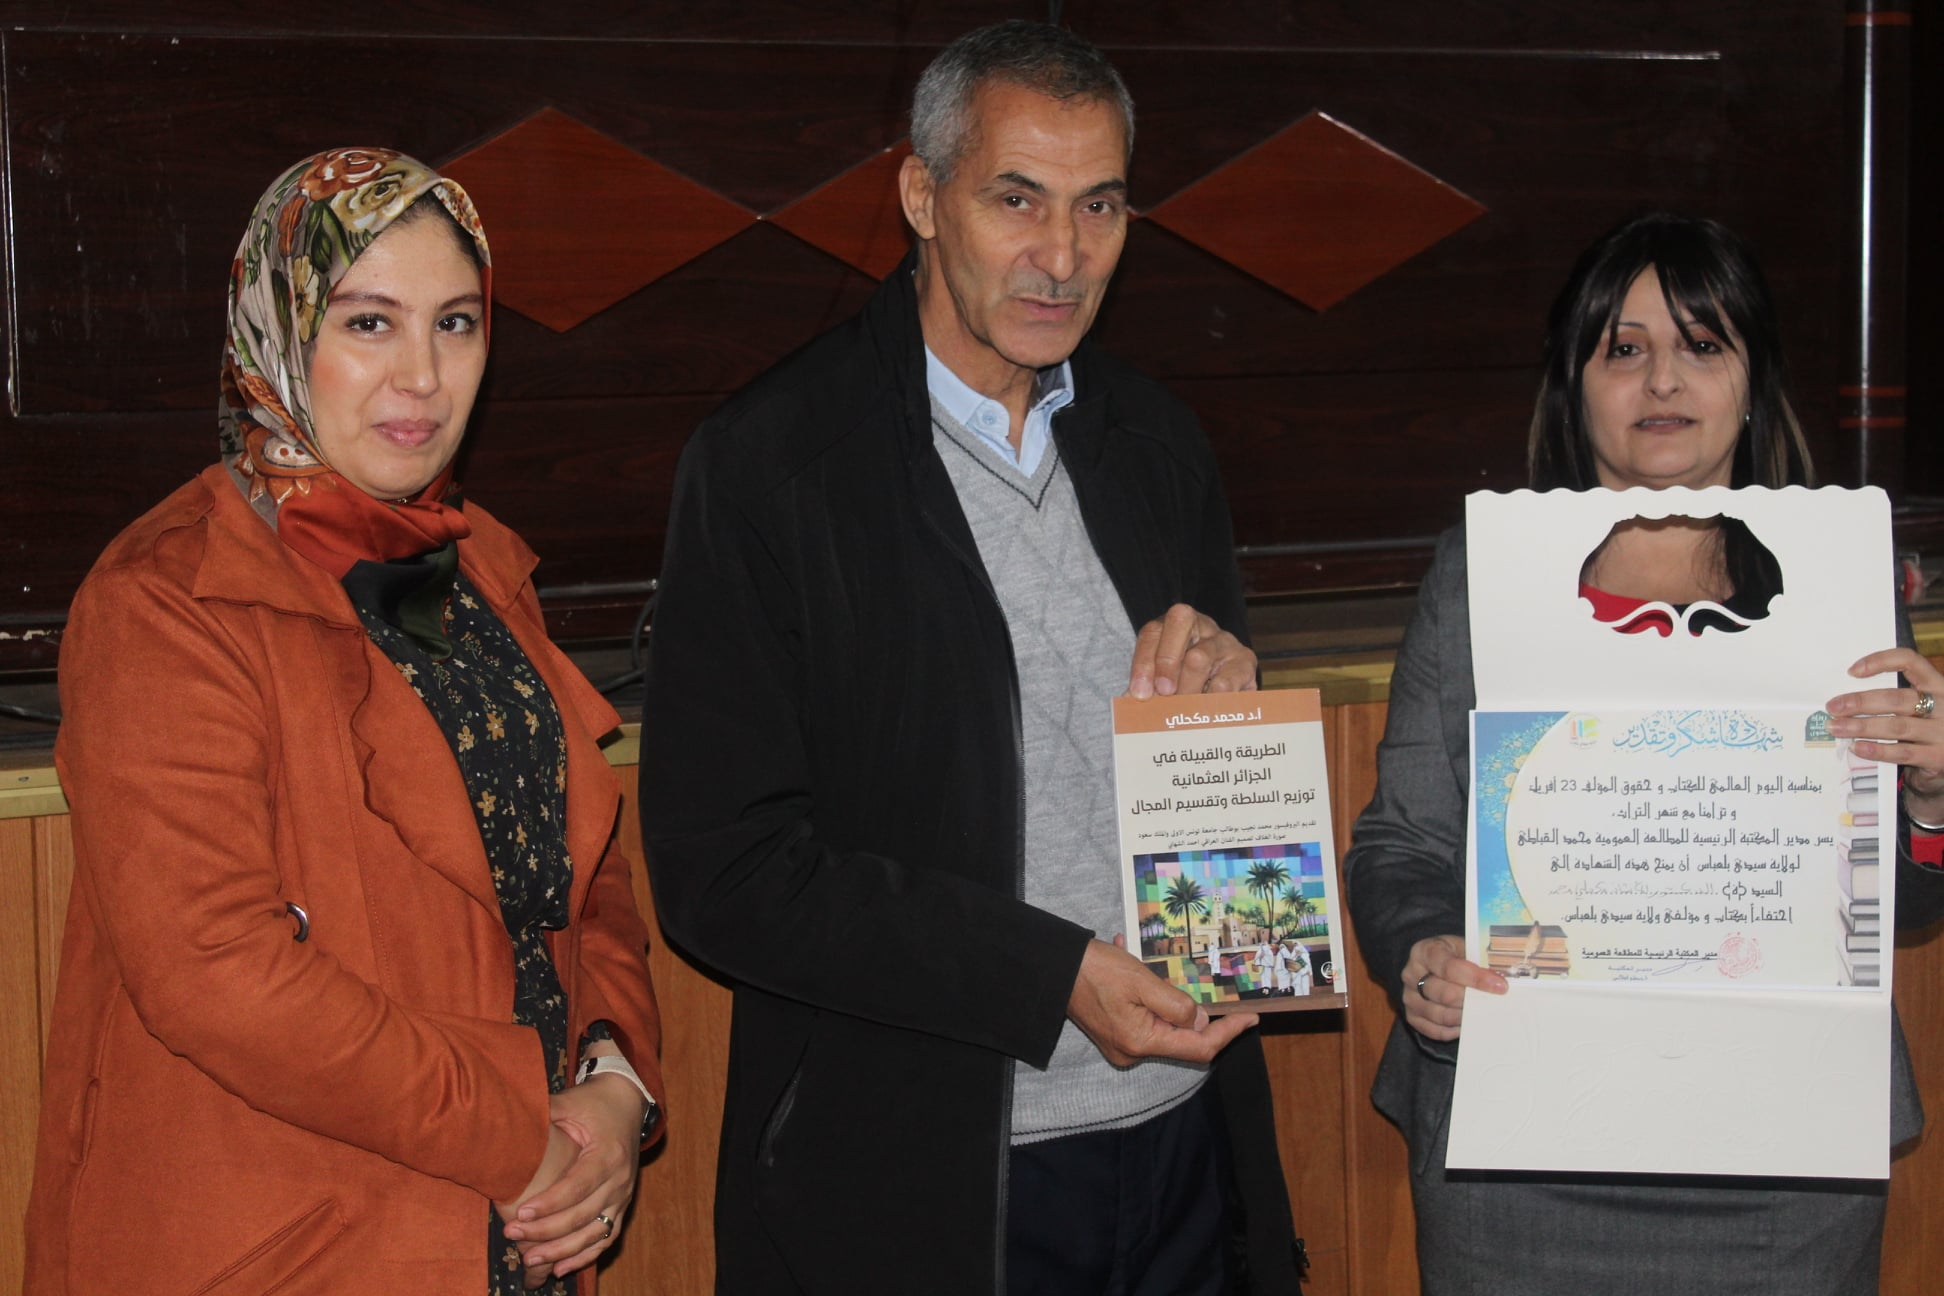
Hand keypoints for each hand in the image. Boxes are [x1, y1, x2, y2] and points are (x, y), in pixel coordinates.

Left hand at [500, 1073, 646, 1282]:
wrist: (627, 1103)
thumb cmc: (593, 1103)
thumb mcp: (570, 1101)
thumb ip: (544, 1111)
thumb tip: (508, 1115)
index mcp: (607, 1153)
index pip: (578, 1185)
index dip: (550, 1203)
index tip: (521, 1213)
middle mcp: (620, 1179)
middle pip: (583, 1215)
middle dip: (546, 1230)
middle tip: (512, 1234)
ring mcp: (623, 1195)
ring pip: (595, 1234)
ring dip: (563, 1251)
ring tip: (531, 1258)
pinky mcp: (622, 1205)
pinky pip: (606, 1238)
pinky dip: (584, 1256)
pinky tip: (559, 1268)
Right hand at [1067, 935, 1257, 1065]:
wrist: (1052, 969)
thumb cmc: (1096, 970)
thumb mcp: (1143, 981)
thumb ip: (1176, 1005)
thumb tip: (1200, 1020)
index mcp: (1141, 1042)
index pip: (1198, 1046)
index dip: (1227, 1033)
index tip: (1250, 1018)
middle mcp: (1132, 1051)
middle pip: (1180, 1039)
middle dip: (1194, 1013)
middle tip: (1203, 986)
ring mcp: (1121, 1045)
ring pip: (1162, 1026)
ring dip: (1167, 999)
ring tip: (1151, 968)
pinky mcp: (1113, 1033)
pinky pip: (1143, 1019)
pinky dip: (1148, 997)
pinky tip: (1134, 967)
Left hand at [1128, 604, 1256, 698]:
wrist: (1228, 685)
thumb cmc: (1187, 681)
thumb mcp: (1165, 678)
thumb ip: (1148, 687)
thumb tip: (1130, 704)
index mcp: (1173, 625)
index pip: (1152, 632)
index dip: (1143, 662)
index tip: (1140, 693)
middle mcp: (1200, 626)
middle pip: (1179, 625)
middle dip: (1165, 663)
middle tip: (1163, 694)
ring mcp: (1224, 641)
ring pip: (1200, 656)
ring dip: (1186, 688)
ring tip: (1182, 710)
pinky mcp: (1245, 661)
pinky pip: (1225, 682)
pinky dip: (1210, 702)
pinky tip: (1204, 715)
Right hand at [1403, 935, 1505, 1041]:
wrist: (1433, 965)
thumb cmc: (1453, 956)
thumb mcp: (1464, 948)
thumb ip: (1479, 961)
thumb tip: (1502, 980)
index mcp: (1425, 951)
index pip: (1450, 967)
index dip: (1477, 978)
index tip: (1500, 986)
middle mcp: (1411, 974)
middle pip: (1444, 994)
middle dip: (1471, 1000)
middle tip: (1491, 1002)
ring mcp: (1409, 997)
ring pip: (1440, 1015)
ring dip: (1464, 1017)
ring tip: (1480, 1013)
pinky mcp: (1412, 1016)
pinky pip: (1434, 1031)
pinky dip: (1453, 1030)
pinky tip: (1466, 1023)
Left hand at [1828, 648, 1943, 821]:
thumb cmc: (1930, 728)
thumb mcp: (1922, 707)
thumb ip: (1897, 700)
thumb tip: (1847, 700)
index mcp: (1938, 685)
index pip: (1910, 662)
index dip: (1881, 662)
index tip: (1852, 671)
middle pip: (1897, 699)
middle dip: (1860, 702)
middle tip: (1833, 707)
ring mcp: (1943, 732)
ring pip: (1897, 726)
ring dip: (1862, 727)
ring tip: (1836, 727)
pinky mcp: (1939, 757)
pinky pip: (1903, 752)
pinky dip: (1878, 750)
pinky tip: (1858, 747)